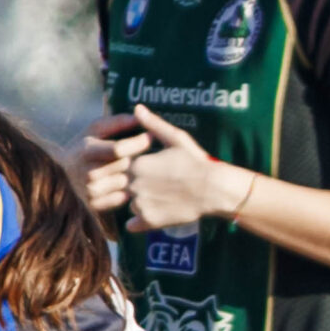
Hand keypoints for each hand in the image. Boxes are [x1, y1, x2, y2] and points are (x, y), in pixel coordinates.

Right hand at [65, 113, 147, 212]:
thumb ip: (116, 122)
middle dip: (139, 158)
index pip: (119, 149)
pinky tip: (127, 183)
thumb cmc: (83, 147)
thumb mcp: (94, 129)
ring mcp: (89, 191)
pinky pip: (122, 198)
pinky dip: (127, 191)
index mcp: (86, 151)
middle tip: (148, 153)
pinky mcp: (93, 205)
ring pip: (126, 182)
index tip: (151, 136)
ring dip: (134, 175)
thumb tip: (139, 117)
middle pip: (125, 166)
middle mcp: (86, 173)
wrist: (59, 174)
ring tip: (138, 168)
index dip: (138, 142)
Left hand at [121, 104, 241, 232]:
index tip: (141, 167)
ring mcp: (139, 204)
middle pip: (116, 186)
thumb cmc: (196, 161)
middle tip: (152, 183)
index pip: (115, 166)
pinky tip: (158, 209)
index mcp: (137, 164)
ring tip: (160, 194)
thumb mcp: (176, 139)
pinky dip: (141, 218)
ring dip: (136, 200)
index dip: (126, 167)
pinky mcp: (148, 221)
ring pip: (126, 203)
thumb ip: (153, 125)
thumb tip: (137, 108)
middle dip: (126, 184)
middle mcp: (133, 185)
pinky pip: (133, 222)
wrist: (214, 189)